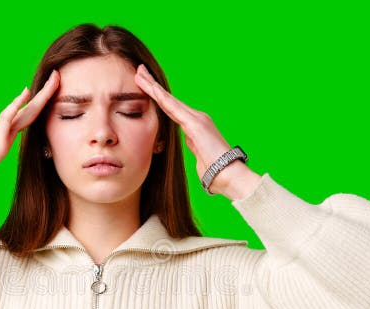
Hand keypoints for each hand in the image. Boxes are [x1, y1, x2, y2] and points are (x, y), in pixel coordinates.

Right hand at [0, 69, 60, 199]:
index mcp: (4, 135)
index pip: (27, 116)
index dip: (41, 103)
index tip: (54, 89)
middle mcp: (2, 131)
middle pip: (29, 110)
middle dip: (45, 94)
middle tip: (58, 75)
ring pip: (22, 110)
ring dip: (38, 96)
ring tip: (52, 80)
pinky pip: (6, 119)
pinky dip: (16, 105)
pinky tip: (25, 94)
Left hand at [133, 64, 259, 199]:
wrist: (230, 176)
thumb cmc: (216, 172)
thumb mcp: (200, 157)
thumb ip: (194, 147)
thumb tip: (193, 146)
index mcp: (195, 126)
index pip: (171, 109)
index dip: (158, 97)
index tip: (145, 87)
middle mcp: (197, 118)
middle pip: (169, 100)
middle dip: (153, 85)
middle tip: (139, 72)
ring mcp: (197, 119)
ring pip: (169, 100)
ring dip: (153, 87)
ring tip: (139, 74)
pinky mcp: (195, 124)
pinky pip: (174, 108)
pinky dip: (161, 98)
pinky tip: (151, 89)